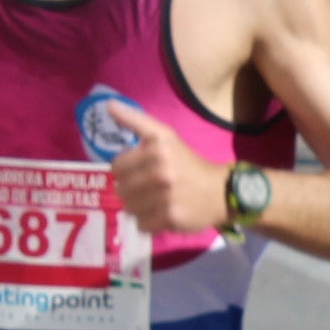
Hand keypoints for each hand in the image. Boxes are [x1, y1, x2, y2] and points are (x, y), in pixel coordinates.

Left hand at [90, 98, 225, 233]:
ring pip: (129, 208)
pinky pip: (141, 224)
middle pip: (121, 189)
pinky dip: (148, 222)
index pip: (117, 166)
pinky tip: (161, 214)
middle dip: (132, 190)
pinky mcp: (170, 217)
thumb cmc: (188, 163)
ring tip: (155, 202)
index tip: (140, 171)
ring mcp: (166, 196)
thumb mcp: (165, 136)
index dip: (125, 170)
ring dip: (139, 207)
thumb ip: (135, 120)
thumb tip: (108, 105)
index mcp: (157, 148)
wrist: (220, 191)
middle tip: (149, 189)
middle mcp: (161, 171)